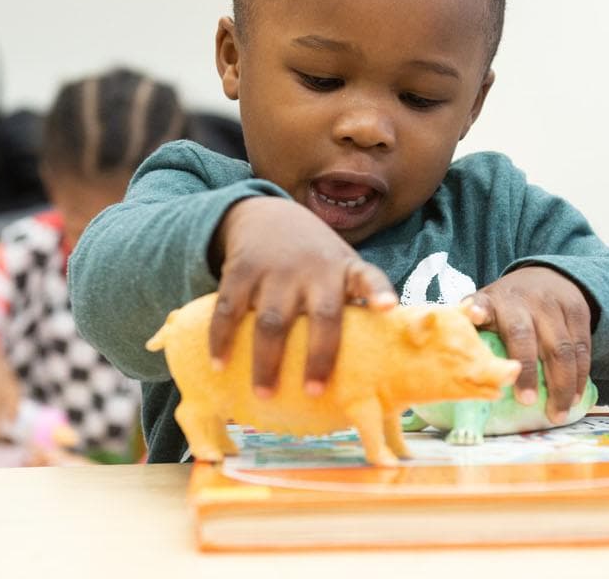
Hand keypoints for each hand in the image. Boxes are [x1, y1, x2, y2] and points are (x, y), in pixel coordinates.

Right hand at [209, 197, 397, 397]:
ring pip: (271, 322)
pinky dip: (222, 339)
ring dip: (267, 361)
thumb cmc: (315, 259)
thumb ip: (353, 304)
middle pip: (321, 316)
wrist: (268, 214)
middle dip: (318, 356)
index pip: (369, 278)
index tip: (388, 307)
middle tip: (313, 392)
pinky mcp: (241, 270)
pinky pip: (229, 310)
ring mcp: (276, 269)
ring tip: (265, 394)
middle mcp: (314, 269)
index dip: (379, 292)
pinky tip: (219, 363)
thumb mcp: (341, 268)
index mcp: (345, 270)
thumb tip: (372, 364)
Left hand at [462, 266, 591, 423]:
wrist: (548, 277)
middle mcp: (522, 301)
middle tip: (526, 401)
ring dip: (561, 385)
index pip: (482, 303)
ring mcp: (552, 306)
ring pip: (561, 348)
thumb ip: (474, 335)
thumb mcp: (488, 310)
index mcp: (493, 301)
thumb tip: (455, 376)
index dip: (477, 310)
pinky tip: (574, 398)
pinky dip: (580, 377)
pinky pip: (582, 349)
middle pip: (524, 336)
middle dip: (527, 371)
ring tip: (556, 414)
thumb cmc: (508, 307)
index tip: (473, 316)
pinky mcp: (578, 312)